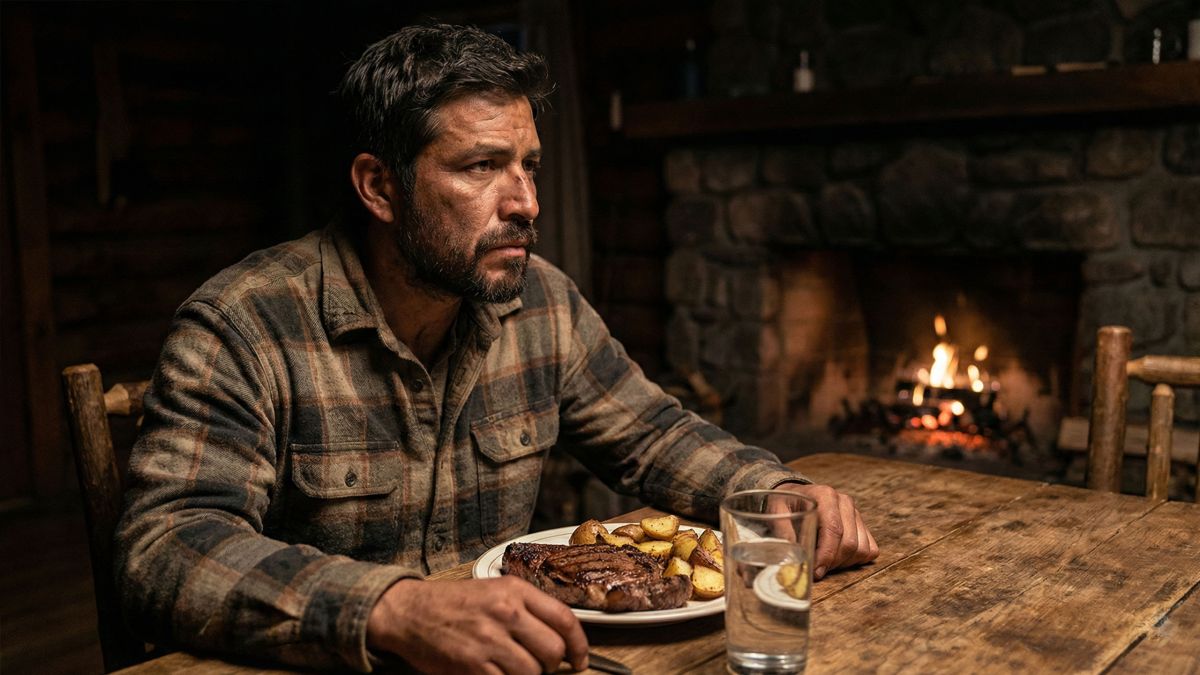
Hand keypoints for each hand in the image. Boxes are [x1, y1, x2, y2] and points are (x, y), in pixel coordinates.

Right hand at [367, 577, 588, 673]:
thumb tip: (561, 639)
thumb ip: (528, 609)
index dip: (579, 645)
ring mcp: (489, 639)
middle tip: (542, 666)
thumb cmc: (454, 603)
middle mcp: (506, 612)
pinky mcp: (473, 664)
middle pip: (553, 650)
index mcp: (515, 590)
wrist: (410, 612)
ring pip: (532, 672)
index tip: (580, 659)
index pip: (565, 619)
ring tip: (514, 668)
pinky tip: (497, 673)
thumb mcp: (495, 591)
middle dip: (552, 665)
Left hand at [774, 483, 877, 579]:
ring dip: (844, 563)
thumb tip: (791, 560)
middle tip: (816, 570)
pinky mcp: (862, 524)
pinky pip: (870, 550)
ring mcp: (856, 513)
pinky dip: (855, 560)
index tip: (816, 571)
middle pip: (849, 543)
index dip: (827, 555)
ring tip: (825, 563)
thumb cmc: (787, 505)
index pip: (833, 530)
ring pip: (861, 549)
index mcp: (825, 496)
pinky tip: (837, 559)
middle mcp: (844, 502)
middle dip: (833, 563)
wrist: (797, 495)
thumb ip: (783, 533)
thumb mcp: (777, 512)